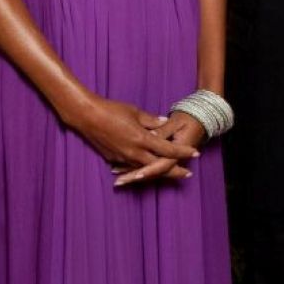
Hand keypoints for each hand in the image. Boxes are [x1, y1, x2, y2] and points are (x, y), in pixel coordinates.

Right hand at [62, 95, 197, 184]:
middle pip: (159, 166)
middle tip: (187, 174)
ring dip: (159, 171)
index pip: (168, 149)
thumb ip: (151, 120)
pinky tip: (147, 169)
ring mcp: (124, 158)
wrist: (87, 116)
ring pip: (146, 170)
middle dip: (175, 171)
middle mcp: (134, 152)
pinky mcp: (114, 160)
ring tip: (170, 172)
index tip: (195, 153)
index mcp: (142, 139)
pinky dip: (142, 169)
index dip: (183, 152)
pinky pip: (132, 167)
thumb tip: (164, 122)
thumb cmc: (111, 110)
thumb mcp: (135, 112)